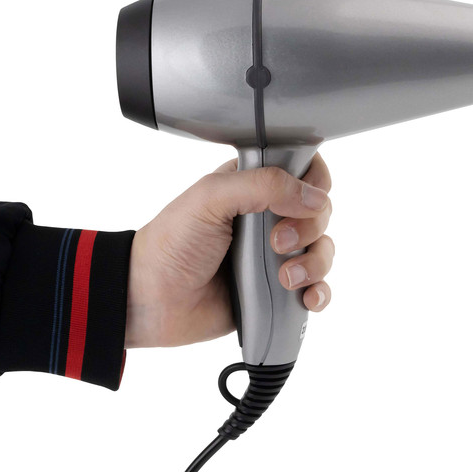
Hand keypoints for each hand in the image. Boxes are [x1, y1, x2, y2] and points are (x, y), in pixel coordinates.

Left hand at [125, 154, 333, 347]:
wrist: (150, 299)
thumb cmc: (171, 244)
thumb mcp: (211, 198)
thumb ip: (263, 185)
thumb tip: (315, 197)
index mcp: (253, 186)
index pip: (305, 172)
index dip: (313, 185)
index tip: (298, 202)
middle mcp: (269, 218)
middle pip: (320, 213)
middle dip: (309, 229)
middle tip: (275, 243)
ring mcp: (274, 257)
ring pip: (322, 251)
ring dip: (315, 264)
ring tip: (284, 277)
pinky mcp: (275, 291)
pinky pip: (315, 289)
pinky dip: (319, 292)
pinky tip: (305, 296)